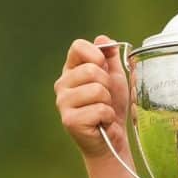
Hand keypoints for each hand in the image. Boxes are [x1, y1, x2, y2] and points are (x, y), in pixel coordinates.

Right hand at [54, 35, 129, 159]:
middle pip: (91, 69)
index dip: (96, 54)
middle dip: (107, 85)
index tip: (104, 66)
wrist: (112, 138)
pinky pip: (99, 109)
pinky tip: (101, 122)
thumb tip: (104, 39)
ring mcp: (62, 103)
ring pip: (97, 90)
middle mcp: (62, 84)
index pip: (78, 47)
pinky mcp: (69, 120)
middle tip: (105, 98)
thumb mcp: (114, 77)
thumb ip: (110, 57)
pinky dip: (107, 116)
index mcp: (71, 70)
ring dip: (108, 102)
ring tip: (103, 110)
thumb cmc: (112, 107)